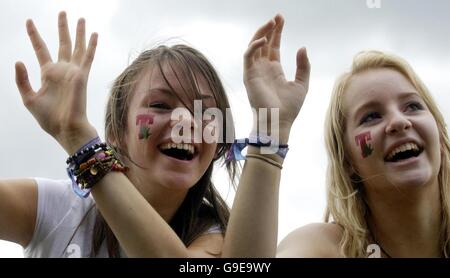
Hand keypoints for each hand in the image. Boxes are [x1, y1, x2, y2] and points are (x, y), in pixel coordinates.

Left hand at [15, 11, 98, 154]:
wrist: (65, 128)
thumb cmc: (48, 118)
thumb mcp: (29, 98)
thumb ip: (22, 79)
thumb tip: (18, 60)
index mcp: (48, 74)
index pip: (41, 49)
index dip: (34, 35)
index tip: (29, 22)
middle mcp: (62, 70)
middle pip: (62, 43)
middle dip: (62, 28)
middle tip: (62, 12)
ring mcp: (73, 72)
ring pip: (77, 47)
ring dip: (78, 32)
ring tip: (80, 18)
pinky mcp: (81, 76)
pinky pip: (87, 57)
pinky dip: (91, 45)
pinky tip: (94, 34)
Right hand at [244, 15, 309, 142]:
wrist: (279, 121)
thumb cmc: (290, 108)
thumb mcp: (302, 83)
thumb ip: (303, 66)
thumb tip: (302, 47)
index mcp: (275, 70)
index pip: (274, 46)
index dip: (277, 32)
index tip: (281, 20)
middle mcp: (263, 69)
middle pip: (264, 43)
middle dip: (269, 29)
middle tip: (277, 17)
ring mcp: (255, 71)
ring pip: (254, 46)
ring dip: (261, 33)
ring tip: (271, 23)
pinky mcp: (249, 75)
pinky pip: (248, 56)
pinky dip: (254, 46)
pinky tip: (264, 40)